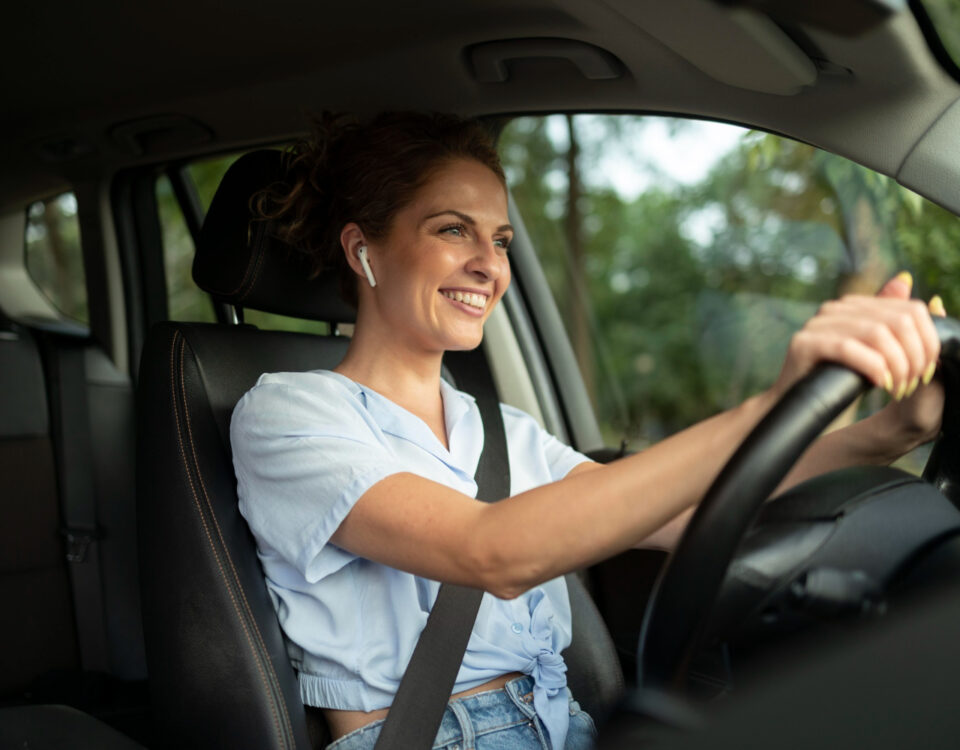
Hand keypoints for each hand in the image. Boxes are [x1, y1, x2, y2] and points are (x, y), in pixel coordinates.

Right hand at [771, 273, 941, 442]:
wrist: (800, 410)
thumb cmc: (839, 384)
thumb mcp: (876, 354)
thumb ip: (892, 321)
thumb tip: (905, 279)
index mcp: (854, 306)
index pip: (909, 309)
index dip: (928, 341)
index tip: (927, 371)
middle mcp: (835, 308)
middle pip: (898, 320)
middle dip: (914, 356)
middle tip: (913, 383)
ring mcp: (816, 323)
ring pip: (877, 332)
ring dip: (896, 365)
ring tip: (897, 389)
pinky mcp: (803, 343)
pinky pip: (848, 348)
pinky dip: (872, 367)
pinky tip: (879, 383)